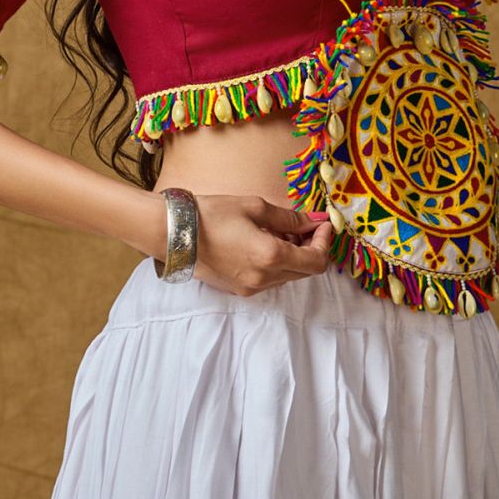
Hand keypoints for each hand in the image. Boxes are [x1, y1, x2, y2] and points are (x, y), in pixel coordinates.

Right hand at [188, 193, 333, 295]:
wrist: (173, 233)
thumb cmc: (212, 214)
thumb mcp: (255, 207)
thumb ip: (289, 218)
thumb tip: (313, 221)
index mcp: (270, 257)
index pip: (316, 261)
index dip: (325, 242)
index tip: (322, 224)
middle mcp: (264, 278)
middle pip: (305, 272)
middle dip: (311, 248)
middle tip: (306, 226)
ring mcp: (251, 288)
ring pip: (288, 277)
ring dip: (293, 257)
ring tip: (281, 233)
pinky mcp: (239, 290)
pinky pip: (269, 280)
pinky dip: (276, 265)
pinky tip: (264, 244)